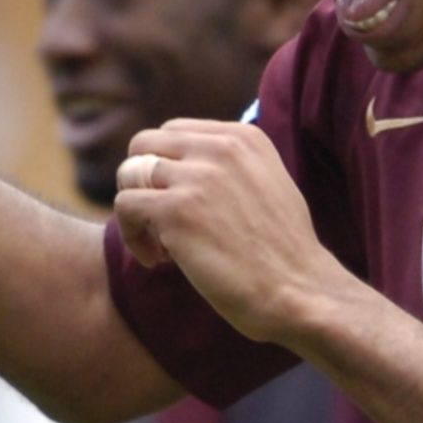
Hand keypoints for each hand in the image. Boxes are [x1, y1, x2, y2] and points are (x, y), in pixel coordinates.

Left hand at [113, 119, 357, 343]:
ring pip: (129, 173)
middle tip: (157, 221)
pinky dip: (131, 235)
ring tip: (160, 246)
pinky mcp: (175, 210)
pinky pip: (124, 206)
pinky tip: (157, 260)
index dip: (165, 168)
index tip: (179, 203)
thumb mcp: (269, 184)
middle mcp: (219, 147)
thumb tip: (187, 167)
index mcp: (243, 137)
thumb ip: (232, 166)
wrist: (298, 291)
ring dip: (135, 211)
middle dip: (140, 181)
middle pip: (144, 144)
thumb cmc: (285, 253)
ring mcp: (196, 177)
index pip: (173, 132)